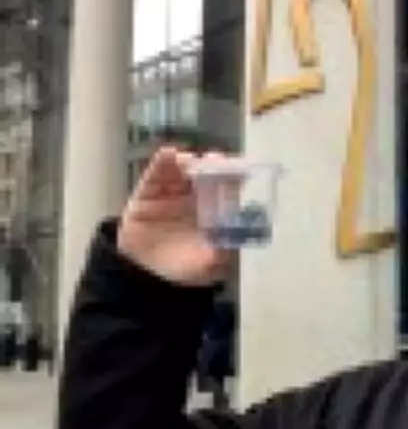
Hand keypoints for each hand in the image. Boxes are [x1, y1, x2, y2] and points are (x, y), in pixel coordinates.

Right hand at [117, 147, 232, 286]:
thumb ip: (221, 251)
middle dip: (213, 165)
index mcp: (215, 210)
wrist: (147, 274)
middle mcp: (196, 197)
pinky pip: (155, 173)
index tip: (239, 171)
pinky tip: (169, 154)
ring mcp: (172, 192)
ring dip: (188, 161)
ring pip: (182, 170)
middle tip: (216, 160)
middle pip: (207, 174)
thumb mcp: (208, 265)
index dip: (233, 179)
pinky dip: (162, 161)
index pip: (227, 190)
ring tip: (190, 159)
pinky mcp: (148, 191)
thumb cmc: (184, 266)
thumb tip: (232, 238)